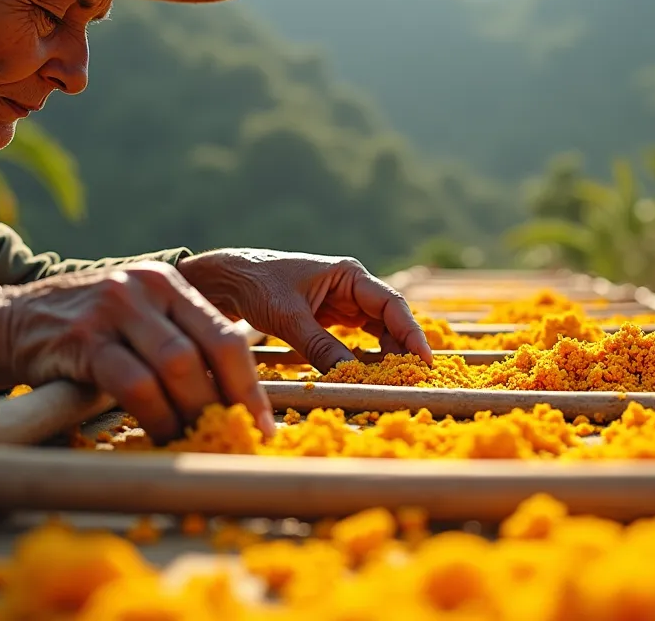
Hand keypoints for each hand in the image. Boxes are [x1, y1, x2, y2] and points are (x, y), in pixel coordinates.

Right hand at [0, 262, 273, 440]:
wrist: (9, 321)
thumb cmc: (88, 334)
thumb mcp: (140, 322)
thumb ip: (182, 345)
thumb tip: (231, 404)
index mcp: (171, 284)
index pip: (227, 335)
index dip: (250, 385)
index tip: (263, 426)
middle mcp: (147, 287)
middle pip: (209, 350)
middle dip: (227, 403)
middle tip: (233, 439)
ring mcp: (114, 308)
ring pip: (176, 366)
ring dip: (191, 412)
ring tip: (195, 440)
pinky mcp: (83, 338)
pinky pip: (133, 383)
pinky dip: (154, 415)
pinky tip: (160, 435)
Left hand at [178, 249, 433, 371]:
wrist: (230, 281)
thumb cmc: (258, 285)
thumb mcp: (288, 318)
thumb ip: (320, 346)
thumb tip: (350, 375)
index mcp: (349, 275)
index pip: (392, 304)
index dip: (411, 332)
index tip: (425, 359)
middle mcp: (353, 287)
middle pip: (391, 320)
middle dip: (404, 348)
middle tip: (415, 378)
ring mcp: (345, 304)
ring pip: (378, 332)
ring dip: (388, 355)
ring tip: (396, 381)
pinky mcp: (333, 320)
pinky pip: (359, 340)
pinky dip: (367, 357)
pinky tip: (372, 375)